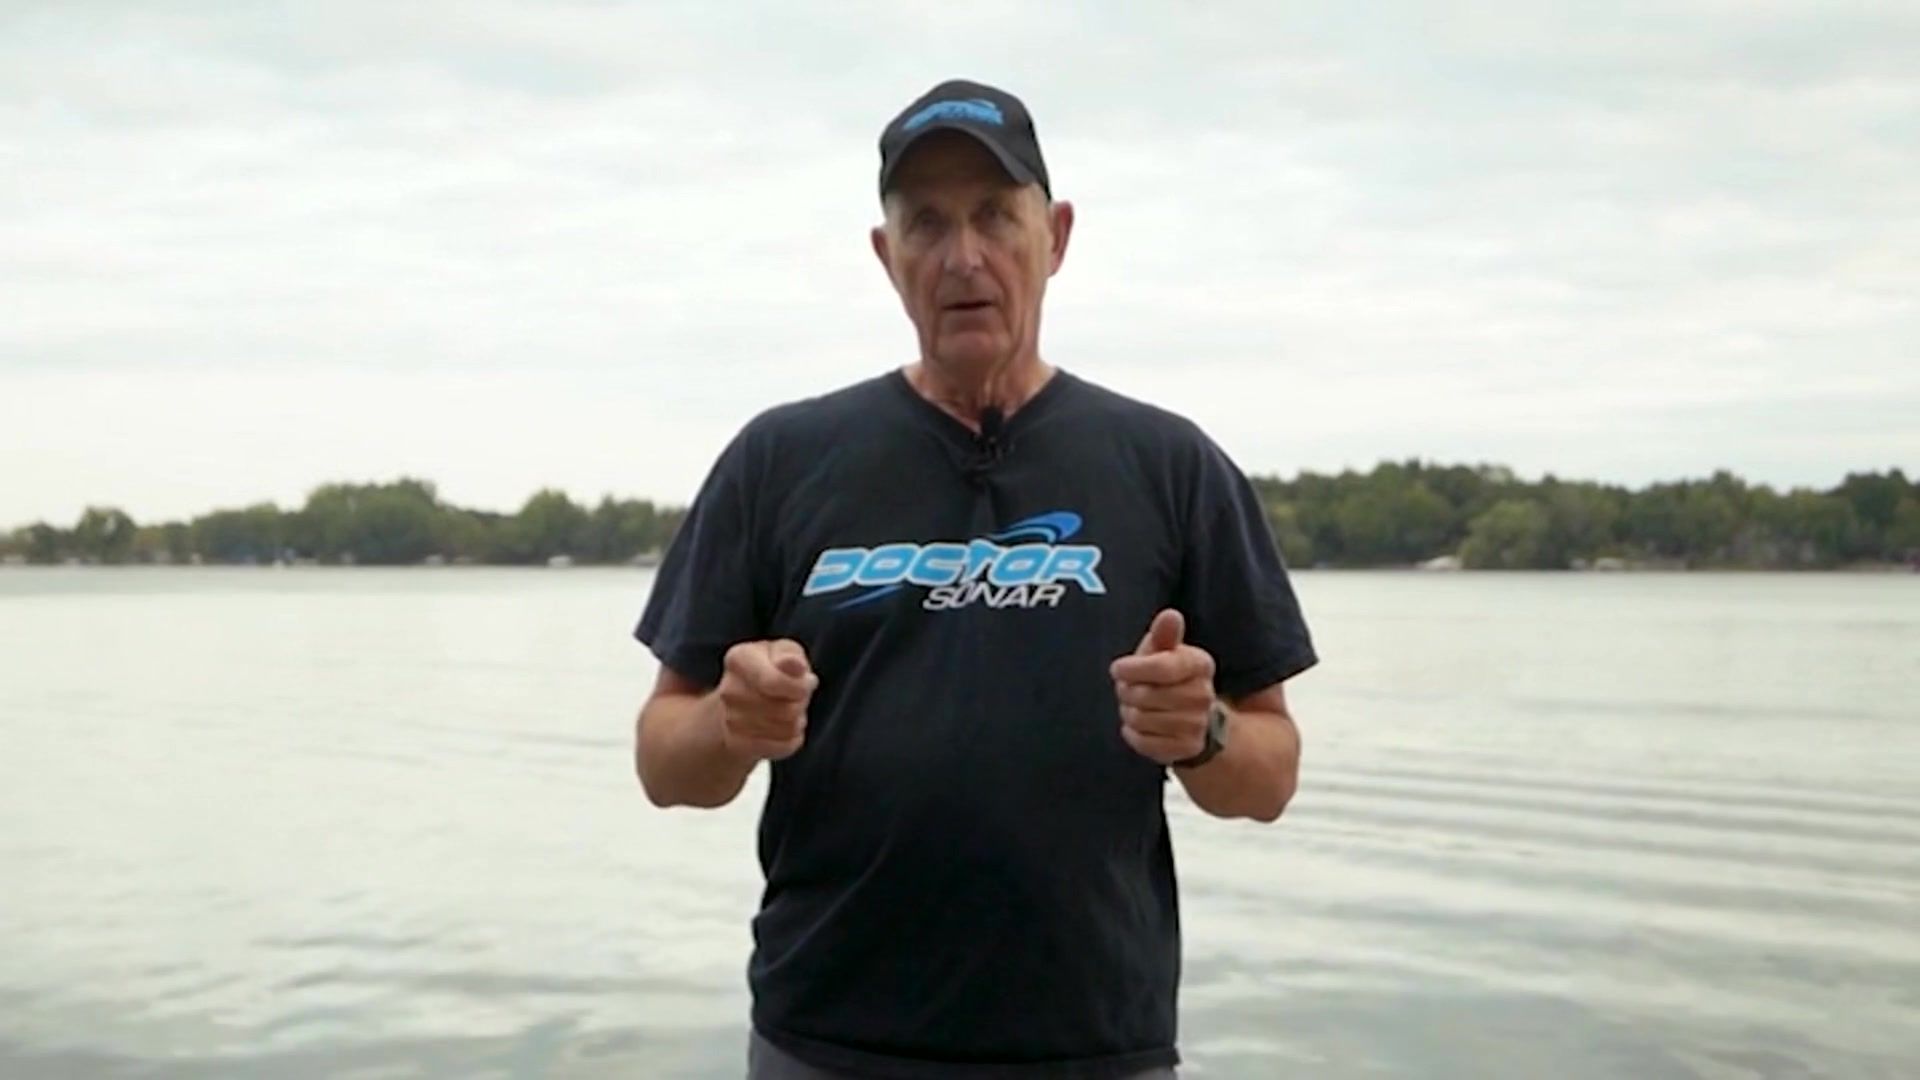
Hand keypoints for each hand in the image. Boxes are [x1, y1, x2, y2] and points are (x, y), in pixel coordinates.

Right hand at [717, 639, 817, 761]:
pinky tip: (784, 728)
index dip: (798, 688)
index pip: (774, 683)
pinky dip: (792, 740)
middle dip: (800, 703)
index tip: (804, 681)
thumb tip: (794, 664)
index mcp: (739, 659)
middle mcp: (728, 690)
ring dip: (797, 721)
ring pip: (786, 730)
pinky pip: (782, 747)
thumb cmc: (775, 667)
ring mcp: (729, 719)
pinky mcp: (737, 744)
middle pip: (785, 710)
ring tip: (789, 709)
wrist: (750, 694)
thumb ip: (791, 657)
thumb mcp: (787, 652)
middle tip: (795, 695)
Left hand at [1109, 609, 1216, 764]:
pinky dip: (1133, 734)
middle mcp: (1204, 695)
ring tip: (1135, 707)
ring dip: (1129, 713)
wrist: (1192, 717)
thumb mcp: (1164, 650)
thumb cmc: (1168, 675)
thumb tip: (1170, 615)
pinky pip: (1143, 742)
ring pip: (1141, 719)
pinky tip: (1140, 726)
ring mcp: (1197, 724)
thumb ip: (1164, 634)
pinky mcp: (1186, 748)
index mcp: (1200, 664)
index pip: (1163, 668)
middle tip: (1128, 690)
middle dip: (1127, 693)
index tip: (1118, 669)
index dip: (1133, 669)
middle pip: (1146, 695)